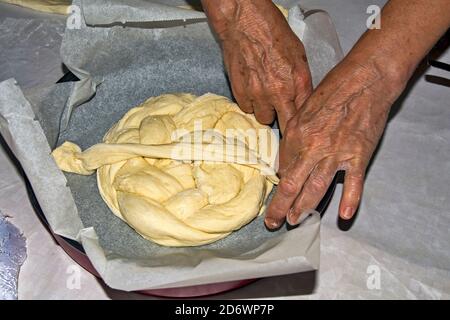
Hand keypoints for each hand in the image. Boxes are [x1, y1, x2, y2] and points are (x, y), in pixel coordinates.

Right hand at [202, 0, 311, 131]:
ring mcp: (256, 94)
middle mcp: (277, 93)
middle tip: (283, 112)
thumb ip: (302, 84)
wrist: (245, 24)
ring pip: (263, 118)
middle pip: (283, 125)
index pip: (302, 117)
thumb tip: (303, 103)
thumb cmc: (273, 34)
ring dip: (266, 111)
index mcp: (296, 84)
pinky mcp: (239, 93)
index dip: (300, 125)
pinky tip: (253, 90)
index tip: (300, 129)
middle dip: (284, 120)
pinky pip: (247, 109)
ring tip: (266, 96)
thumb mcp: (299, 57)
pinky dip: (250, 103)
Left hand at [264, 57, 406, 227]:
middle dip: (280, 206)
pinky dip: (350, 200)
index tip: (277, 193)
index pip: (283, 167)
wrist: (365, 79)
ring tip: (295, 220)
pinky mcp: (359, 155)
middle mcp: (313, 147)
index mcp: (296, 134)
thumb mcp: (303, 109)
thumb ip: (294, 136)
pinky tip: (344, 215)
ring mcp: (337, 154)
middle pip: (292, 184)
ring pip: (316, 187)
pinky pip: (354, 183)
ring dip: (304, 207)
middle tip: (273, 222)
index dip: (278, 183)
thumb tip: (286, 161)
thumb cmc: (333, 89)